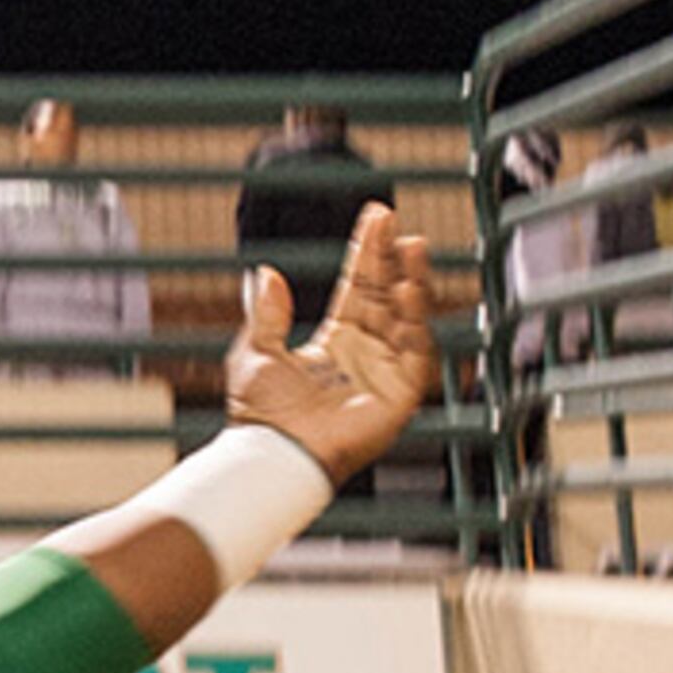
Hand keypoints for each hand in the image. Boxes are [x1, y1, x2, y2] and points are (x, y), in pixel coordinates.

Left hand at [224, 204, 436, 484]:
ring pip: (407, 316)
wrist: (275, 454)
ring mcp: (386, 371)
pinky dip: (416, 320)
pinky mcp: (400, 393)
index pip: (359, 287)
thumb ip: (266, 313)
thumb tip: (264, 273)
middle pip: (386, 295)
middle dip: (393, 259)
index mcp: (335, 341)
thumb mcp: (255, 353)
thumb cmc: (261, 415)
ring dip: (410, 281)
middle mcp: (365, 353)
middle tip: (397, 225)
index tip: (378, 217)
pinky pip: (416, 350)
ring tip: (411, 246)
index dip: (369, 253)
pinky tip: (408, 290)